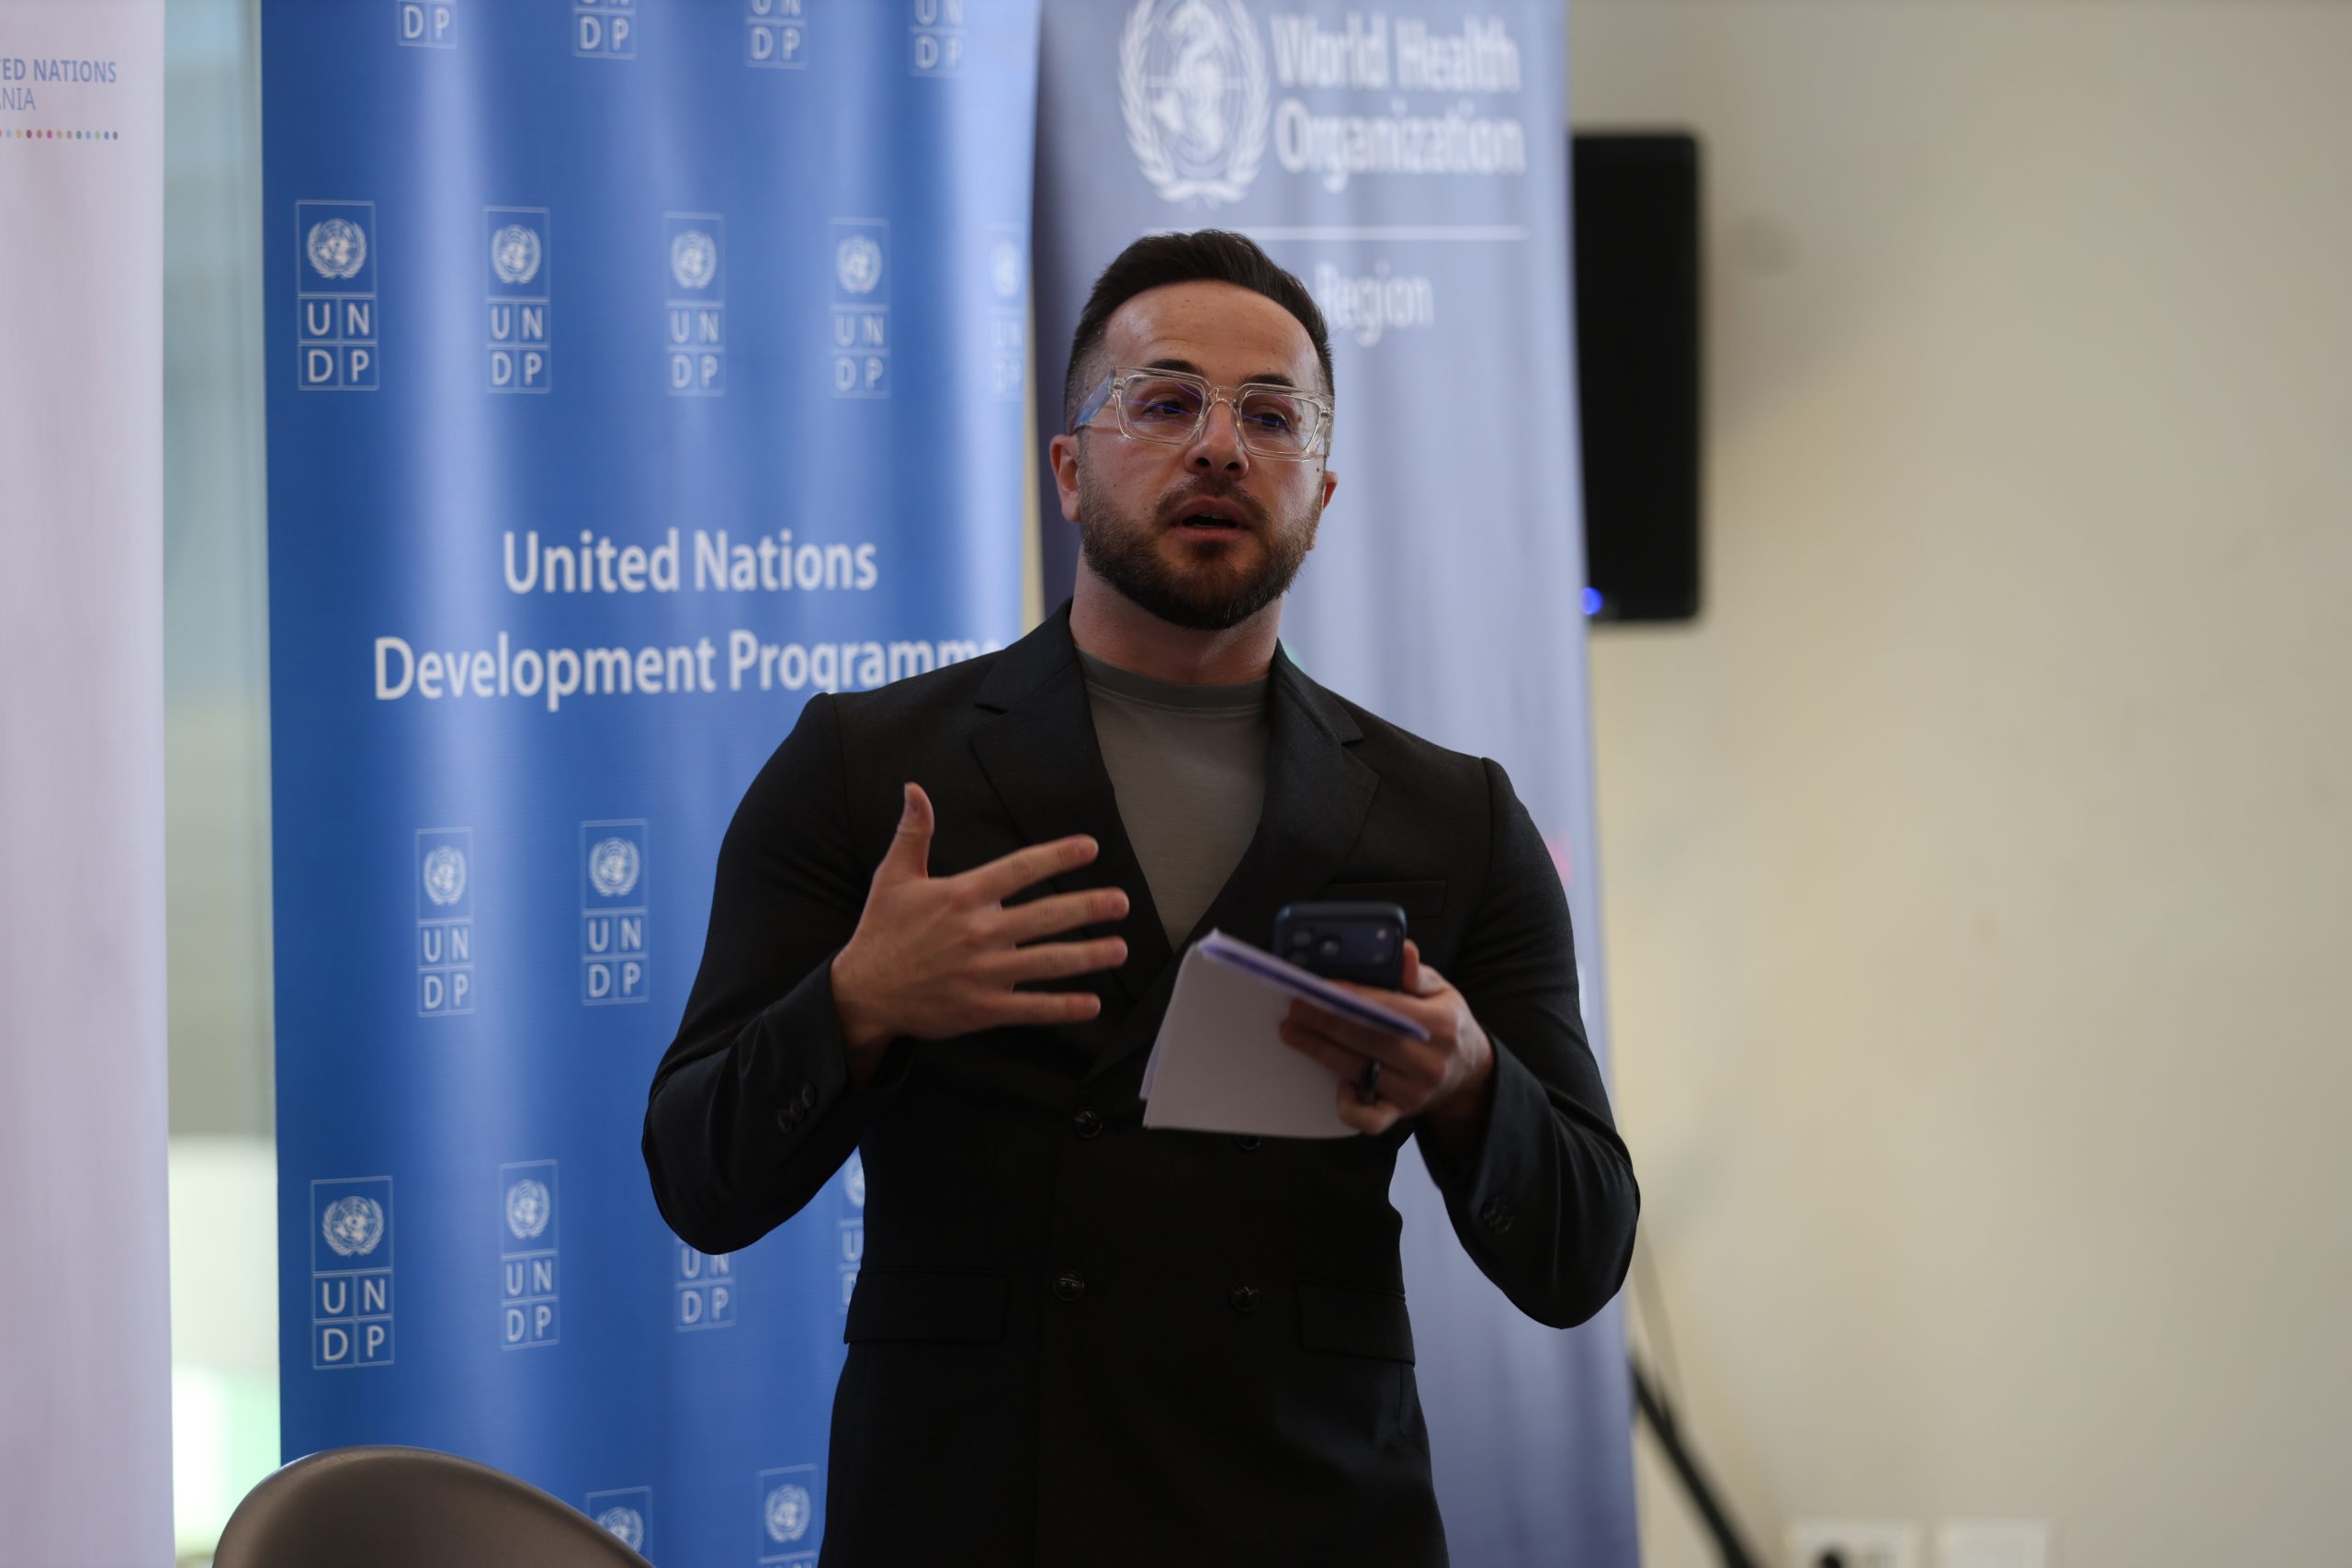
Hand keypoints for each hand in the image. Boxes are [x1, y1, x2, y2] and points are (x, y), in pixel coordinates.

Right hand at [829, 784, 1129, 1073]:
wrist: (863, 992)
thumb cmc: (882, 932)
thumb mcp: (893, 876)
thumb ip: (913, 833)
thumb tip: (914, 789)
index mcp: (962, 896)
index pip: (1019, 869)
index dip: (1057, 856)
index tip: (1089, 848)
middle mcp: (978, 932)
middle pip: (1045, 916)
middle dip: (1088, 908)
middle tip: (1122, 903)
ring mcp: (982, 973)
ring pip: (1046, 963)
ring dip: (1087, 956)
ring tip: (1119, 949)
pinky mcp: (981, 1008)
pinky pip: (1030, 1008)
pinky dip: (1063, 1008)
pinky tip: (1092, 1005)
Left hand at [1277, 940, 1494, 1145]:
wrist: (1469, 1074)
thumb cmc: (1448, 1027)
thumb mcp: (1443, 993)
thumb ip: (1417, 973)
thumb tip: (1404, 951)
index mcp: (1440, 1025)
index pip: (1388, 1008)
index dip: (1351, 998)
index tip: (1321, 988)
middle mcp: (1428, 1061)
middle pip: (1367, 1040)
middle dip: (1325, 1022)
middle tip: (1296, 1007)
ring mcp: (1413, 1092)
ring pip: (1358, 1071)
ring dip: (1320, 1050)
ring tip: (1294, 1031)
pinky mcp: (1400, 1113)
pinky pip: (1368, 1119)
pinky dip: (1347, 1105)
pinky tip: (1334, 1083)